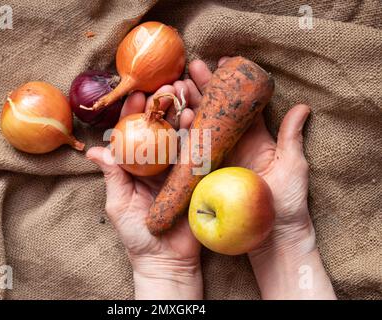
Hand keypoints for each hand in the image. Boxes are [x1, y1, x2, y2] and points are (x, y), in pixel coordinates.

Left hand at [86, 86, 201, 299]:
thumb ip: (111, 175)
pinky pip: (197, 152)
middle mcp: (159, 164)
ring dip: (180, 112)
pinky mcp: (197, 177)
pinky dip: (196, 134)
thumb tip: (94, 150)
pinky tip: (194, 116)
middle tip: (164, 85)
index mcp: (138, 167)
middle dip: (161, 106)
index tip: (135, 95)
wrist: (166, 260)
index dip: (134, 114)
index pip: (135, 134)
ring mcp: (179, 169)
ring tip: (181, 93)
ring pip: (180, 135)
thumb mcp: (118, 203)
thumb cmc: (137, 234)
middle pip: (160, 129)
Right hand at [185, 57, 334, 298]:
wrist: (272, 235)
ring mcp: (218, 159)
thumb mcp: (293, 165)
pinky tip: (177, 119)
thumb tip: (303, 107)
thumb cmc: (287, 201)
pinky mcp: (206, 175)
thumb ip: (292, 137)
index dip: (229, 85)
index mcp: (255, 138)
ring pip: (201, 127)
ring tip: (176, 86)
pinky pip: (193, 152)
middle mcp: (233, 145)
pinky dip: (184, 135)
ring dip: (189, 106)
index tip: (221, 63)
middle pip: (215, 111)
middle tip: (190, 68)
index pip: (239, 105)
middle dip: (202, 88)